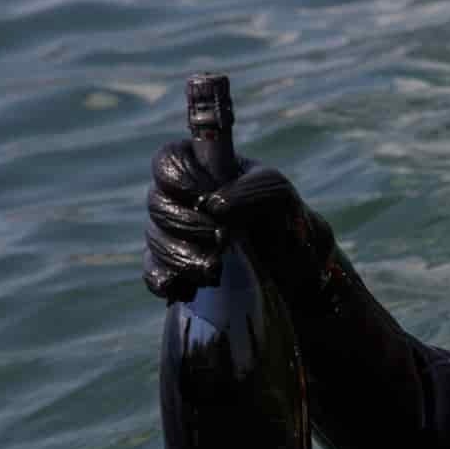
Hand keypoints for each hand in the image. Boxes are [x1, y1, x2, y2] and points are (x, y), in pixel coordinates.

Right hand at [143, 141, 331, 301]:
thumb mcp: (279, 195)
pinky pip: (153, 273)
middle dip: (187, 223)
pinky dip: (165, 280)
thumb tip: (214, 206)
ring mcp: (175, 234)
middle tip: (221, 237)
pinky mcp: (174, 269)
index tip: (206, 197)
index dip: (179, 178)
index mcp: (203, 168)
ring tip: (215, 269)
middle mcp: (183, 199)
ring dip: (181, 255)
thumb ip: (251, 191)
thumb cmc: (285, 219)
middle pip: (157, 203)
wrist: (296, 269)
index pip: (169, 159)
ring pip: (155, 239)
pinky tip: (187, 289)